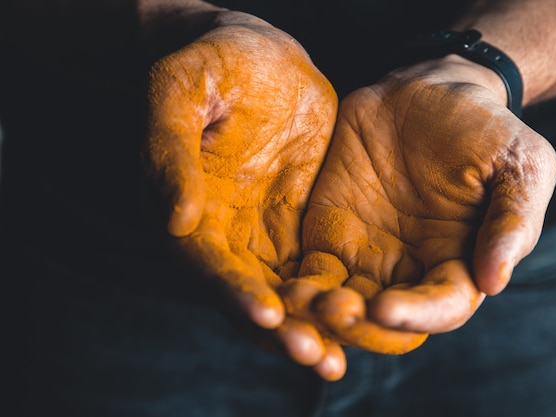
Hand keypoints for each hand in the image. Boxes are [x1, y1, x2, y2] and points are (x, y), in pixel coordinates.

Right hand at [143, 12, 343, 379]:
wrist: (261, 56)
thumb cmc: (214, 64)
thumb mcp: (180, 89)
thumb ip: (169, 150)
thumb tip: (174, 218)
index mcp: (186, 206)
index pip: (203, 261)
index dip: (231, 290)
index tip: (267, 312)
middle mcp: (220, 233)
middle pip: (245, 293)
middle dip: (278, 328)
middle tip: (316, 355)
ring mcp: (260, 233)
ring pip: (283, 292)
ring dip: (309, 327)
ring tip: (339, 359)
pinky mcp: (296, 227)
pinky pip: (315, 270)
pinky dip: (333, 299)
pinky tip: (362, 320)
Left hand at [282, 57, 555, 350]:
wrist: (427, 93)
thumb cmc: (484, 129)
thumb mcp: (519, 166)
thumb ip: (513, 221)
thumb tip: (495, 282)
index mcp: (458, 265)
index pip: (440, 308)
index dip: (414, 315)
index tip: (384, 308)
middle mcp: (410, 272)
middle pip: (382, 322)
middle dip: (358, 325)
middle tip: (334, 310)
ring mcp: (366, 257)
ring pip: (340, 304)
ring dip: (319, 313)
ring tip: (298, 301)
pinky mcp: (329, 236)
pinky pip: (309, 272)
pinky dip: (295, 286)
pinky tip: (279, 287)